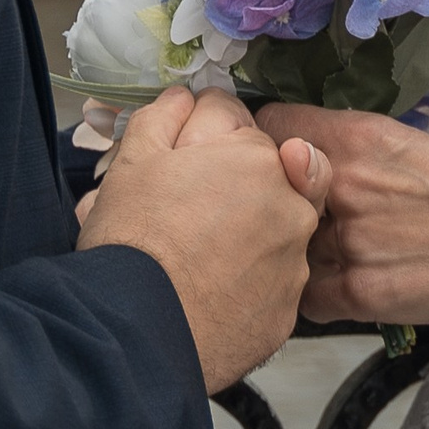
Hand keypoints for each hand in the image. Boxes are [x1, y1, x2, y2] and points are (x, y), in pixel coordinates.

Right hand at [79, 88, 330, 390]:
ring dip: (241, 240)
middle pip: (262, 182)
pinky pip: (268, 289)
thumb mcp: (134, 159)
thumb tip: (186, 98)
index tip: (178, 168)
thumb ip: (167, 115)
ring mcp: (294, 264)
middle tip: (183, 216)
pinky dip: (244, 289)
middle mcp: (291, 206)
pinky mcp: (287, 314)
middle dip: (231, 190)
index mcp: (257, 157)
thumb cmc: (134, 239)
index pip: (236, 129)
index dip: (202, 145)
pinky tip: (206, 296)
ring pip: (269, 236)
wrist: (138, 330)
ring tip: (191, 263)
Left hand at [255, 105, 428, 325]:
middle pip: (267, 190)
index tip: (277, 159)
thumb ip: (358, 152)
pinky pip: (308, 300)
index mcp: (355, 136)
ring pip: (284, 249)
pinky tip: (342, 289)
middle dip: (275, 202)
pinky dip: (318, 297)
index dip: (270, 145)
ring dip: (297, 253)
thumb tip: (322, 160)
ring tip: (324, 256)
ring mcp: (347, 242)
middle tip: (295, 214)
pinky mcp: (361, 294)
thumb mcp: (412, 142)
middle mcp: (340, 184)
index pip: (271, 128)